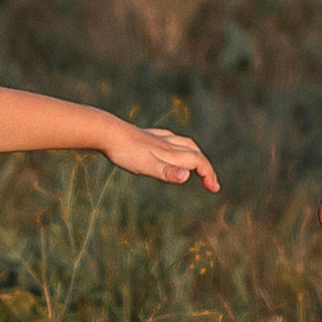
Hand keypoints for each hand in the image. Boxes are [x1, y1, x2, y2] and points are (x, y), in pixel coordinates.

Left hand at [100, 121, 219, 191]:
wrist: (106, 132)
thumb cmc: (126, 152)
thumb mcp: (146, 167)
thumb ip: (167, 172)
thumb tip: (188, 176)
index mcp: (170, 153)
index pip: (198, 162)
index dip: (209, 174)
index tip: (214, 189)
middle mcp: (168, 144)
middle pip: (195, 153)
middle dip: (206, 167)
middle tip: (210, 183)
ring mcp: (157, 138)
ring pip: (184, 144)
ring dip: (195, 154)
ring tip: (196, 164)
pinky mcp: (147, 136)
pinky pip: (169, 139)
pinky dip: (178, 145)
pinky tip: (170, 146)